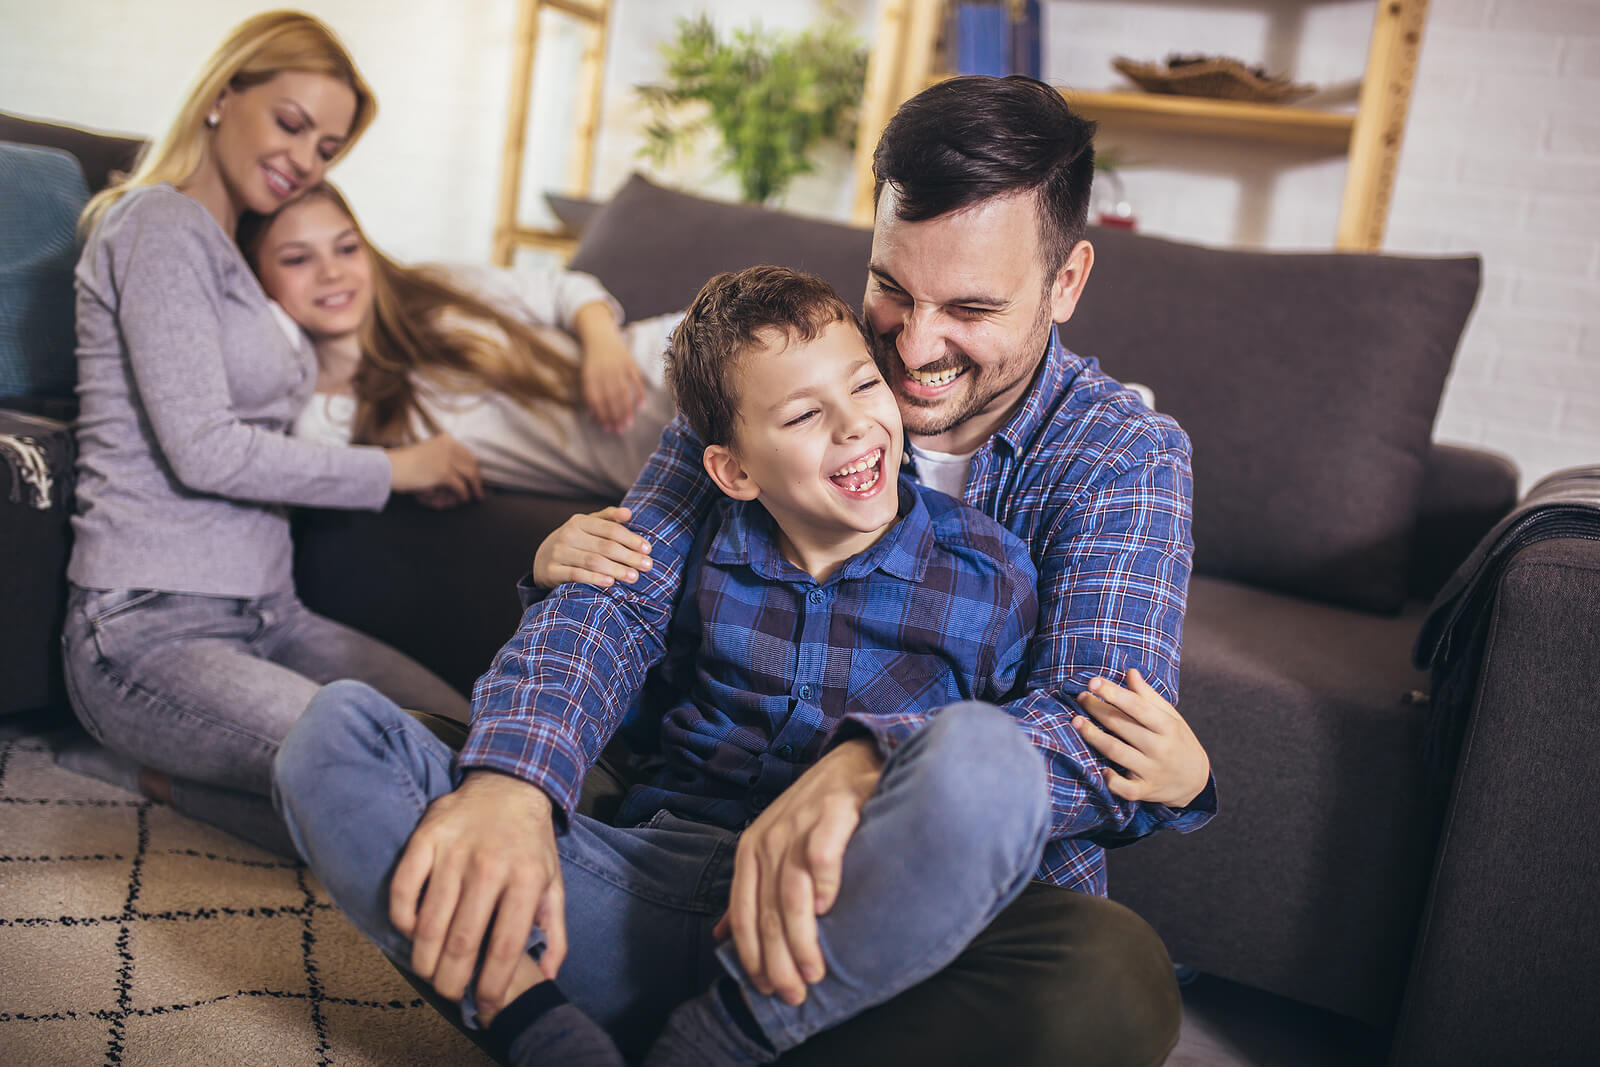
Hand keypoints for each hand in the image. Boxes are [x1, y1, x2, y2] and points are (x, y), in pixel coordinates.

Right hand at [387, 434, 483, 504]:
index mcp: (445, 440)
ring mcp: (447, 460)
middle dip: (477, 479)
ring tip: (475, 497)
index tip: (476, 477)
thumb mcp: (427, 453)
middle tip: (479, 490)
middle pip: (472, 465)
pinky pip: (461, 487)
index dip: (474, 467)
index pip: (468, 454)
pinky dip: (463, 495)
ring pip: (469, 476)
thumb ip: (442, 457)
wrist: (389, 467)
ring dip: (473, 488)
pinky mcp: (443, 474)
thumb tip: (457, 470)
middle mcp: (449, 447)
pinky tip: (463, 499)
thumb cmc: (403, 463)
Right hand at [389, 771, 564, 1017]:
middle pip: (463, 941)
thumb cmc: (530, 843)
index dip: (491, 984)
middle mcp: (490, 865)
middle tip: (448, 994)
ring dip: (424, 959)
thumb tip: (548, 976)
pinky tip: (412, 932)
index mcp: (527, 878)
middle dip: (452, 980)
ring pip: (430, 922)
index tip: (483, 1006)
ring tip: (428, 973)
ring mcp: (454, 851)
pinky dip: (403, 919)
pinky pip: (403, 889)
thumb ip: (555, 930)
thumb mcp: (553, 881)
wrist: (508, 784)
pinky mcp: (425, 838)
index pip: (507, 945)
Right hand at [532, 505, 651, 587]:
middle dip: (629, 556)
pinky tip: (610, 583)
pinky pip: (576, 575)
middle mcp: (568, 535)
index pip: (611, 529)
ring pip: (592, 561)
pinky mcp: (551, 571)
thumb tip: (628, 513)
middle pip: (605, 547)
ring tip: (634, 577)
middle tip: (648, 566)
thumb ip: (609, 518)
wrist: (543, 559)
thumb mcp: (588, 525)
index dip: (631, 539)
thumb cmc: (576, 541)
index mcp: (580, 521)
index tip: (648, 549)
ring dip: (616, 570)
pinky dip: (594, 579)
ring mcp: (558, 553)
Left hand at [579, 335, 645, 433]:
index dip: (602, 416)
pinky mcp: (629, 362)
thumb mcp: (586, 376)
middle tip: (620, 430)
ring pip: (623, 392)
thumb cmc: (593, 362)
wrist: (600, 335)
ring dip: (627, 409)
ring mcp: (618, 367)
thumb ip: (590, 395)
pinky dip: (639, 394)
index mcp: (590, 376)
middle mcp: (604, 372)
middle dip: (616, 416)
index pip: (596, 400)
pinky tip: (641, 407)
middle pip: (611, 399)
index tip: (607, 429)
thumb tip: (593, 417)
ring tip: (629, 423)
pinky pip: (636, 381)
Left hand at [713, 738, 882, 1005]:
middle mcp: (769, 840)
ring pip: (791, 894)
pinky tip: (830, 910)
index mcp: (750, 852)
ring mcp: (799, 826)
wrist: (852, 760)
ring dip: (801, 939)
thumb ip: (750, 893)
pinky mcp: (832, 813)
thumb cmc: (815, 813)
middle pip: (768, 912)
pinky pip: (820, 856)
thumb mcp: (773, 849)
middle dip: (778, 961)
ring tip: (814, 972)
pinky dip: (823, 884)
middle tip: (794, 994)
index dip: (752, 956)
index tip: (767, 990)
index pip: (743, 914)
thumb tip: (720, 938)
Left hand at [1072, 668, 1209, 806]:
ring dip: (1094, 736)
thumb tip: (1130, 672)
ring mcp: (1152, 771)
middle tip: (1080, 697)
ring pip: (1117, 752)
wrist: (1196, 781)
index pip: (1137, 706)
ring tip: (1075, 721)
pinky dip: (1110, 780)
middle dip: (1098, 709)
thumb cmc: (1178, 741)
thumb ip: (1148, 696)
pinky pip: (1124, 788)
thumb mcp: (1171, 717)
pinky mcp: (1144, 790)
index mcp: (1167, 726)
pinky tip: (1098, 768)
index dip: (1113, 693)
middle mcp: (1160, 748)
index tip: (1093, 681)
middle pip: (1122, 726)